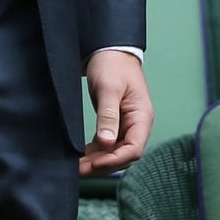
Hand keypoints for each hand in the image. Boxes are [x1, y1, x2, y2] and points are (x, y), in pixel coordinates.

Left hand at [80, 50, 153, 175]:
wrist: (109, 49)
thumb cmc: (112, 64)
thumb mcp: (109, 88)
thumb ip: (108, 115)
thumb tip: (106, 143)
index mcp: (141, 117)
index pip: (134, 149)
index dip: (115, 159)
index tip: (95, 164)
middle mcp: (136, 124)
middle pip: (123, 155)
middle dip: (103, 165)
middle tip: (80, 170)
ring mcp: (126, 125)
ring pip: (114, 152)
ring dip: (97, 161)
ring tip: (77, 167)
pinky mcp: (114, 123)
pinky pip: (107, 144)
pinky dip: (95, 152)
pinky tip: (82, 156)